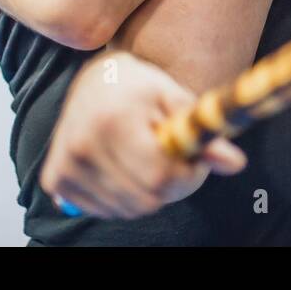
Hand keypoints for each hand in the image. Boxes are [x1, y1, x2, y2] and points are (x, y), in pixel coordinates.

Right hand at [40, 51, 246, 219]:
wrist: (94, 79)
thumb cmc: (142, 87)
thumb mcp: (177, 99)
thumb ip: (204, 132)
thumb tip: (236, 164)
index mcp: (112, 121)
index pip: (161, 177)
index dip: (188, 174)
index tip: (194, 157)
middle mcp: (81, 145)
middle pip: (146, 200)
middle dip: (170, 185)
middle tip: (171, 157)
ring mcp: (64, 165)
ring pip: (127, 210)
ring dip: (146, 193)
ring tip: (146, 158)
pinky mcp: (54, 180)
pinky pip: (104, 211)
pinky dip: (122, 198)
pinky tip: (123, 168)